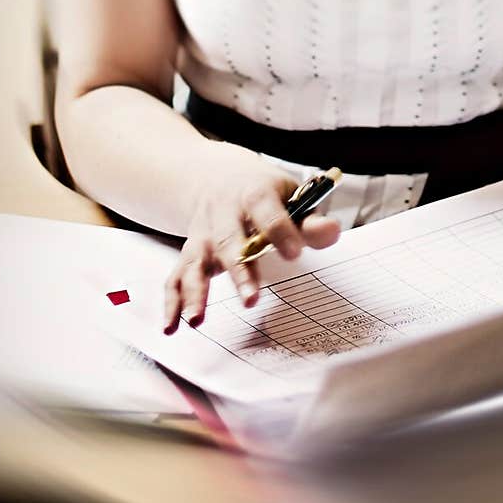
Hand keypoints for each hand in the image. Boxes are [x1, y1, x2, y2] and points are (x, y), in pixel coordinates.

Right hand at [163, 145, 339, 331]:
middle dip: (238, 271)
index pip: (268, 212)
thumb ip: (310, 220)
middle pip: (229, 241)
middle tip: (250, 300)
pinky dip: (171, 302)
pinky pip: (175, 277)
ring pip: (196, 262)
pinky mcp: (189, 252)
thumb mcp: (291, 195)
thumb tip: (331, 232)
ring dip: (195, 291)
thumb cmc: (262, 192)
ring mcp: (203, 234)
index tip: (293, 254)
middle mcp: (223, 213)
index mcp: (254, 193)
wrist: (216, 176)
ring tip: (197, 320)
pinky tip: (171, 326)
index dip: (281, 232)